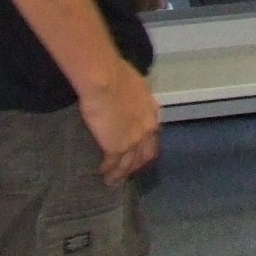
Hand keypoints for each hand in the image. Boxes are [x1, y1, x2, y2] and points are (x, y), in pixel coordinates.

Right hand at [77, 62, 161, 184]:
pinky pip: (113, 165)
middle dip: (136, 166)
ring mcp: (132, 141)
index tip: (139, 153)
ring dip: (120, 174)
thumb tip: (130, 98)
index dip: (146, 148)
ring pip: (128, 164)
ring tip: (112, 180)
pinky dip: (108, 171)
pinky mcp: (116, 148)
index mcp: (152, 114)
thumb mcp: (136, 85)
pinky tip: (102, 173)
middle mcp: (146, 131)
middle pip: (145, 156)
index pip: (153, 138)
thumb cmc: (117, 75)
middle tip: (127, 172)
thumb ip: (136, 98)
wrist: (105, 80)